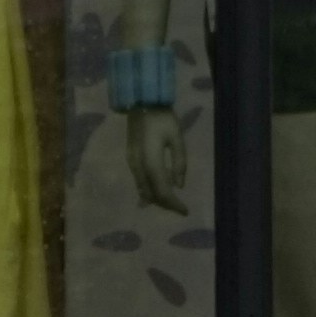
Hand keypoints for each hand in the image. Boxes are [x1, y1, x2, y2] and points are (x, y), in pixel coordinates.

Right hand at [126, 97, 185, 212]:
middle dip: (165, 203)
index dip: (173, 203)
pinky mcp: (130, 159)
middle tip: (180, 208)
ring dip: (156, 198)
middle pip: (150, 194)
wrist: (141, 105)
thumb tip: (179, 185)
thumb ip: (179, 162)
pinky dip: (149, 190)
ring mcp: (132, 164)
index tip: (185, 211)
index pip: (162, 190)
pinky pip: (139, 181)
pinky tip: (157, 192)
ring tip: (171, 202)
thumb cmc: (163, 119)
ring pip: (143, 189)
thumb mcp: (177, 138)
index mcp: (151, 161)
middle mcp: (138, 167)